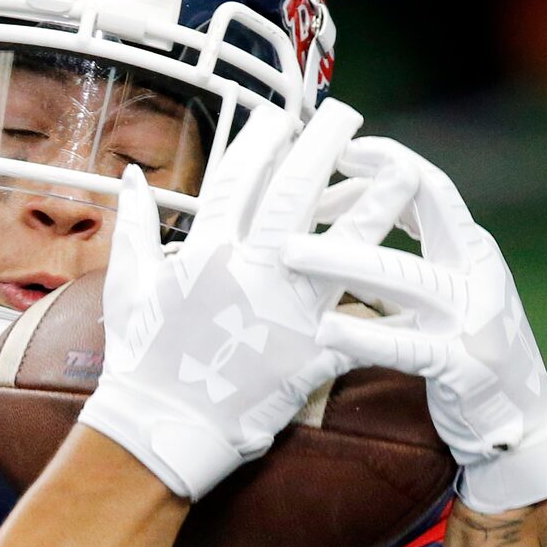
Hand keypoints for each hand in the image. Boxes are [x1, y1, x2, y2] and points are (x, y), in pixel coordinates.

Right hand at [79, 99, 419, 499]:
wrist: (162, 430)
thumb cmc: (140, 360)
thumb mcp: (128, 285)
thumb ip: (136, 225)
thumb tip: (132, 176)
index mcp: (205, 250)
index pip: (241, 174)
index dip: (263, 138)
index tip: (283, 116)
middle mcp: (250, 269)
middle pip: (297, 190)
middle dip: (324, 143)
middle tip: (346, 116)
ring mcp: (285, 309)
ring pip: (343, 242)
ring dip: (378, 201)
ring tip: (406, 169)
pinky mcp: (312, 351)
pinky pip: (362, 318)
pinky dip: (393, 299)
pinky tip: (419, 273)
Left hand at [284, 141, 546, 513]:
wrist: (520, 424)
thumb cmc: (467, 350)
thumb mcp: (449, 290)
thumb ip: (415, 252)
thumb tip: (363, 200)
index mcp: (471, 249)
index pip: (429, 186)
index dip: (385, 162)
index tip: (337, 150)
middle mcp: (477, 274)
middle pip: (419, 213)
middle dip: (358, 193)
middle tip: (297, 187)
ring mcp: (473, 320)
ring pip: (404, 277)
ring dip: (343, 261)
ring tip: (290, 255)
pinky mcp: (463, 367)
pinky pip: (409, 346)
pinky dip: (365, 335)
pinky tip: (325, 329)